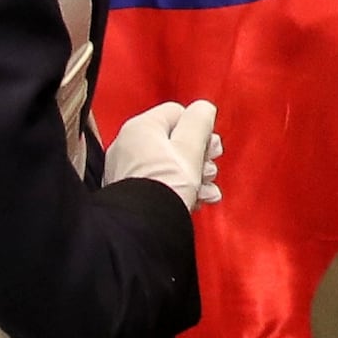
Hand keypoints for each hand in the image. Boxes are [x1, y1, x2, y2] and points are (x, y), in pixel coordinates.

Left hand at [102, 99, 222, 209]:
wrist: (142, 228)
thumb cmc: (165, 187)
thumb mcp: (191, 147)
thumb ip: (200, 120)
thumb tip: (203, 109)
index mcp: (142, 127)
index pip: (178, 113)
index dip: (200, 130)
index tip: (211, 148)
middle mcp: (128, 145)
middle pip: (174, 140)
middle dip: (199, 156)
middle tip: (209, 170)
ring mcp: (126, 171)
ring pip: (169, 164)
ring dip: (194, 175)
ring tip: (206, 191)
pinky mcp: (129, 193)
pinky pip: (159, 183)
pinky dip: (178, 188)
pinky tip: (196, 200)